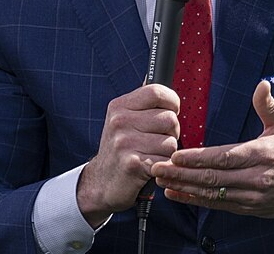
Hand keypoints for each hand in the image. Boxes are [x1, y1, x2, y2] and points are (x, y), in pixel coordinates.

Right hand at [77, 84, 180, 226]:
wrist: (101, 182)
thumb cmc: (121, 149)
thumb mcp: (125, 120)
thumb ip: (144, 104)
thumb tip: (166, 91)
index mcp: (119, 106)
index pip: (157, 92)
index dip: (172, 102)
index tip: (170, 111)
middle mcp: (119, 122)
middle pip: (170, 119)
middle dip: (171, 132)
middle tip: (156, 141)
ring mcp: (124, 143)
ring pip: (171, 141)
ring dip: (167, 151)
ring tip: (151, 154)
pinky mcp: (132, 164)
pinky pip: (166, 160)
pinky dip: (164, 165)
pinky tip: (149, 167)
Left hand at [152, 79, 273, 217]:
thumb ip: (268, 106)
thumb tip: (261, 85)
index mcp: (264, 155)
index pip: (225, 157)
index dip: (199, 158)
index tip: (176, 155)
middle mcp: (257, 178)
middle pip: (214, 179)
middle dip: (182, 174)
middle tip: (158, 168)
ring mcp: (253, 197)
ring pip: (213, 194)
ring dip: (185, 188)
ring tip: (163, 181)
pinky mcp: (250, 208)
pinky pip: (219, 205)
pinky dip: (196, 200)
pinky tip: (179, 194)